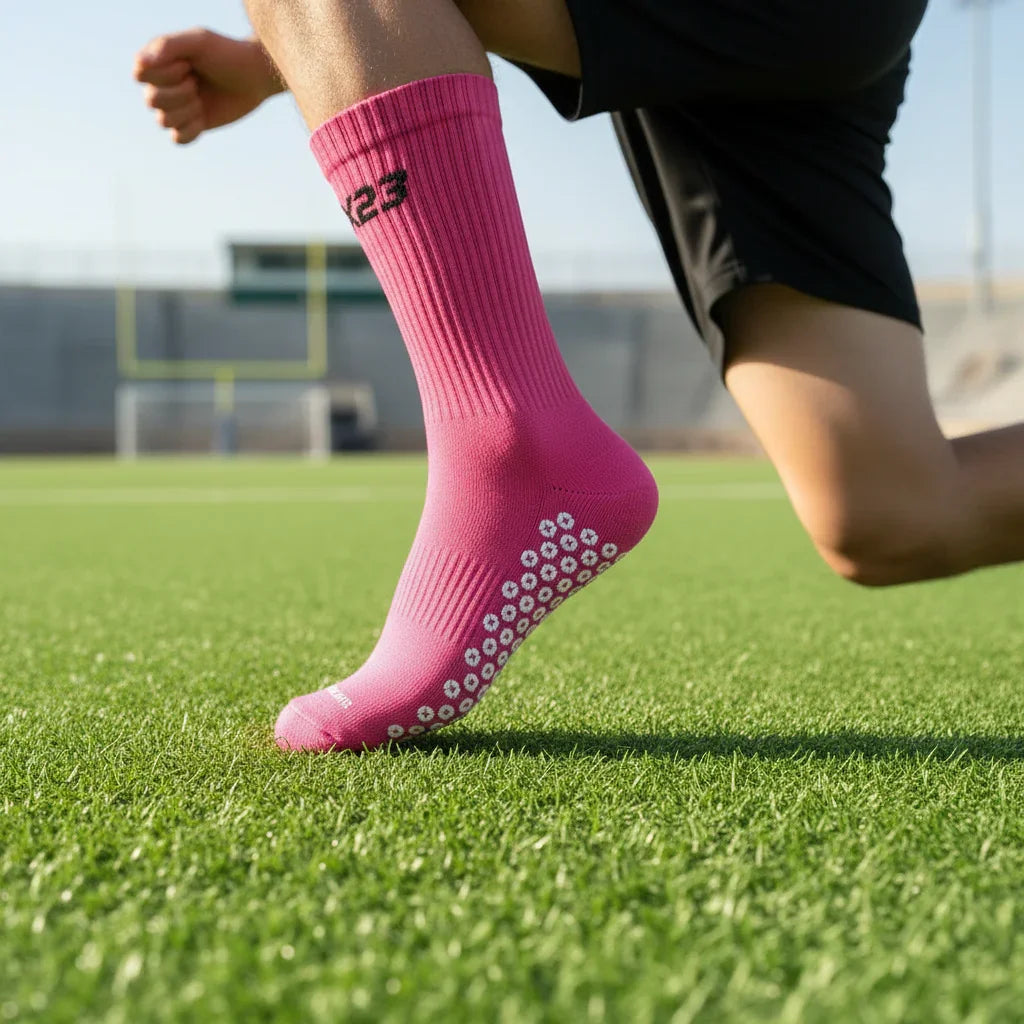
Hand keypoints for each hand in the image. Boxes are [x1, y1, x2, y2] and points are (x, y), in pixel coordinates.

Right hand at [133, 28, 283, 144]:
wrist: (255, 77)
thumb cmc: (226, 54)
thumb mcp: (199, 41)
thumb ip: (168, 46)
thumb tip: (140, 63)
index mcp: (158, 62)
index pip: (141, 76)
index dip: (164, 75)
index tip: (187, 65)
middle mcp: (162, 85)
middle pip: (151, 101)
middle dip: (178, 94)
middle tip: (197, 83)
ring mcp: (177, 107)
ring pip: (163, 121)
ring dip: (187, 111)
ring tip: (202, 98)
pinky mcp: (192, 125)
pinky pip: (178, 139)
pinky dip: (191, 131)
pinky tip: (203, 118)